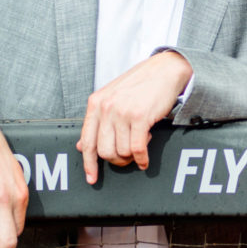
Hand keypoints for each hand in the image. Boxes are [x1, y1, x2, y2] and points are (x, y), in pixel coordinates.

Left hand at [76, 51, 191, 182]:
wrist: (165, 70)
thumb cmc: (140, 84)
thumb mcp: (112, 98)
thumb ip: (98, 121)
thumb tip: (81, 145)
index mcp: (96, 103)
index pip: (87, 141)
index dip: (89, 163)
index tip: (92, 177)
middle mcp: (106, 107)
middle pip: (104, 151)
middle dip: (117, 160)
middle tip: (127, 158)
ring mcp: (122, 112)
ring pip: (121, 151)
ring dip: (131, 157)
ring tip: (139, 146)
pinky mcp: (139, 116)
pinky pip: (137, 148)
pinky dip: (142, 159)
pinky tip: (144, 159)